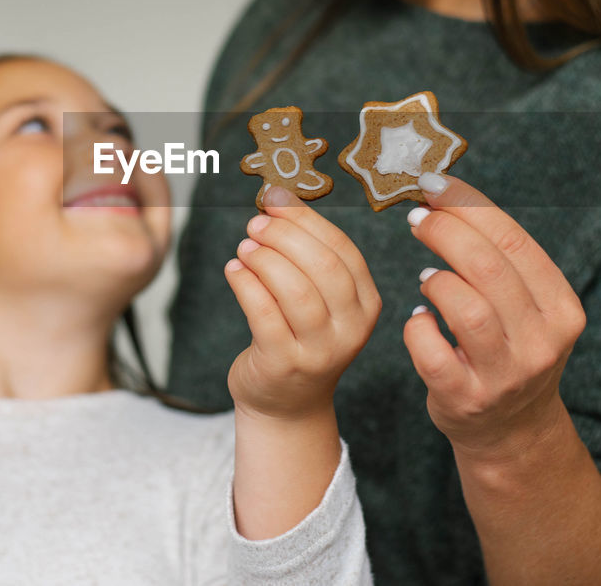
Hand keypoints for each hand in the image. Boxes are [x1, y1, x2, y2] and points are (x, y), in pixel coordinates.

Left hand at [225, 185, 381, 420]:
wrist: (287, 404)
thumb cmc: (298, 337)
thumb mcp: (320, 299)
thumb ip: (307, 254)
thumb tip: (277, 197)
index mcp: (367, 305)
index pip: (342, 249)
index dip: (306, 218)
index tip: (275, 197)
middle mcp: (351, 329)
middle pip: (323, 266)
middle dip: (285, 235)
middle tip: (256, 223)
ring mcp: (320, 351)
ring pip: (296, 290)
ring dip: (264, 259)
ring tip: (244, 247)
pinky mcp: (284, 364)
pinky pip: (264, 314)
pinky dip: (245, 284)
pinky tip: (234, 270)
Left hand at [402, 172, 585, 464]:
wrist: (511, 430)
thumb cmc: (509, 348)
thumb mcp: (525, 306)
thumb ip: (498, 258)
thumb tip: (442, 195)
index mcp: (561, 308)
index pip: (514, 241)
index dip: (468, 205)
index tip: (434, 183)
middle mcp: (542, 342)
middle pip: (488, 269)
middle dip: (444, 232)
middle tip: (417, 218)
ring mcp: (505, 375)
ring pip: (466, 309)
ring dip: (436, 281)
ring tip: (426, 277)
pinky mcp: (467, 398)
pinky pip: (432, 352)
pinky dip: (417, 328)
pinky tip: (419, 321)